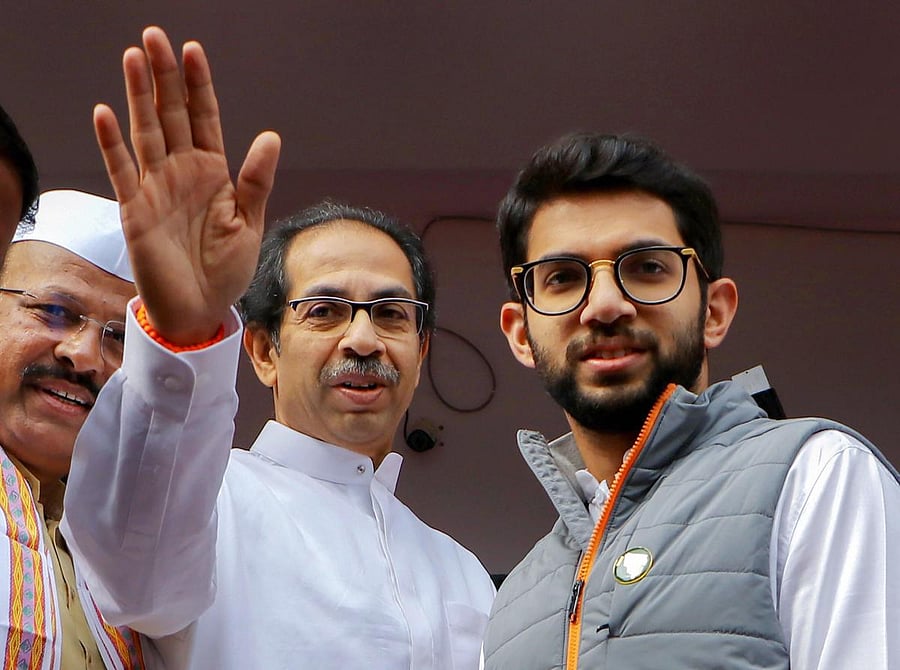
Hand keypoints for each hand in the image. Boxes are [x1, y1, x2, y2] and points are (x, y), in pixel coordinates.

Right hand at [94, 26, 280, 343]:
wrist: (201, 308)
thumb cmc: (227, 269)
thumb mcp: (249, 223)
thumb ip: (256, 181)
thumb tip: (271, 136)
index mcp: (212, 172)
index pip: (204, 118)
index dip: (198, 85)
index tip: (193, 50)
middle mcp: (182, 172)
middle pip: (171, 115)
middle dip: (164, 77)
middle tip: (155, 37)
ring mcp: (156, 188)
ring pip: (146, 133)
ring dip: (137, 97)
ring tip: (133, 58)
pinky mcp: (136, 210)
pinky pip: (123, 172)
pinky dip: (113, 144)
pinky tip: (106, 113)